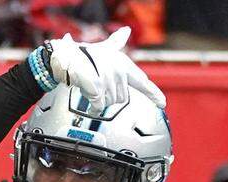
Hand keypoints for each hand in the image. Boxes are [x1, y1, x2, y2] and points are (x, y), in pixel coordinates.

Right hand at [46, 27, 165, 109]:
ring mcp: (109, 81)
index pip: (142, 83)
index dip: (153, 94)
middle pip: (121, 98)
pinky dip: (92, 104)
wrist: (65, 56)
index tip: (163, 103)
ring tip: (91, 84)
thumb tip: (126, 30)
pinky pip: (99, 105)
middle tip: (98, 83)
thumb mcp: (104, 47)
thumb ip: (116, 41)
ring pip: (110, 103)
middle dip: (109, 94)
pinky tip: (88, 93)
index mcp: (123, 65)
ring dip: (100, 98)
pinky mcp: (98, 89)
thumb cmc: (83, 53)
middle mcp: (119, 73)